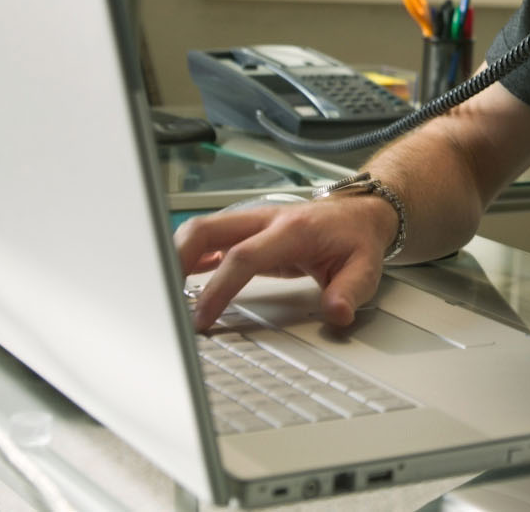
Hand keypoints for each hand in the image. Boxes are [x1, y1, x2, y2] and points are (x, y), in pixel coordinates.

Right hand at [173, 195, 392, 329]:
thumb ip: (350, 291)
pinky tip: (180, 280)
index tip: (202, 317)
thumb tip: (335, 312)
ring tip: (165, 292)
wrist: (360, 213)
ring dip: (177, 257)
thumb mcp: (366, 268)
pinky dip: (189, 257)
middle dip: (176, 259)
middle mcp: (265, 220)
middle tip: (163, 298)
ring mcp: (251, 223)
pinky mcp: (245, 232)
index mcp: (292, 229)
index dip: (218, 287)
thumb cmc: (357, 239)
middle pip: (206, 229)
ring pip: (200, 230)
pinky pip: (208, 240)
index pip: (244, 256)